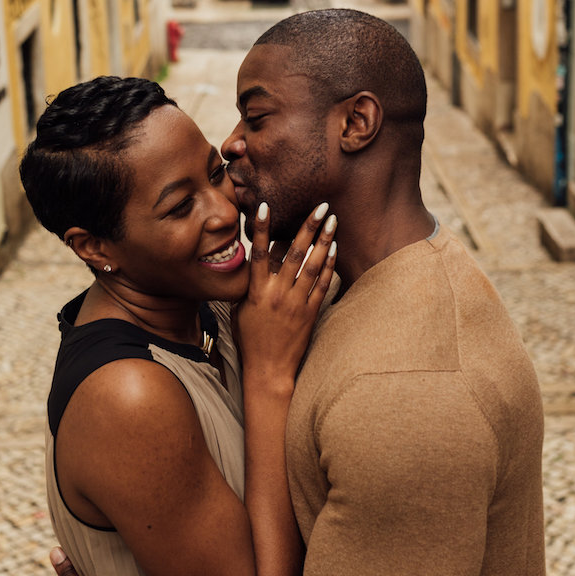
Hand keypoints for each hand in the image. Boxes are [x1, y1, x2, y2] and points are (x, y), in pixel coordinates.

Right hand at [233, 202, 337, 387]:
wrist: (268, 370)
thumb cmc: (250, 339)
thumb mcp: (241, 310)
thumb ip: (249, 285)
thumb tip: (256, 261)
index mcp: (256, 292)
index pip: (260, 253)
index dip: (263, 229)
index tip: (265, 206)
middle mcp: (278, 294)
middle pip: (295, 253)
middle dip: (308, 226)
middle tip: (320, 206)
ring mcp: (296, 303)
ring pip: (313, 266)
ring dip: (323, 240)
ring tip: (332, 220)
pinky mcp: (311, 313)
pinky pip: (323, 285)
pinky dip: (329, 265)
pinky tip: (333, 249)